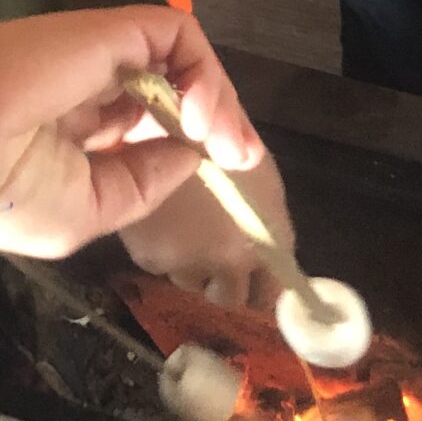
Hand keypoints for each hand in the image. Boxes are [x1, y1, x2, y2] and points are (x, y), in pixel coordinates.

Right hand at [0, 6, 263, 258]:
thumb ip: (142, 182)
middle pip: (170, 85)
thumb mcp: (85, 213)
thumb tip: (193, 153)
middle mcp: (86, 85)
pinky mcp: (107, 30)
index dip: (188, 139)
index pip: (144, 120)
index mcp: (70, 130)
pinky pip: (174, 34)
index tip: (227, 167)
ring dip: (218, 98)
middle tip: (244, 155)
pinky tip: (201, 117)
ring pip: (179, 57)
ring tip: (230, 144)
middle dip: (219, 118)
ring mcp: (97, 54)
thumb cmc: (4, 196)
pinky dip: (203, 69)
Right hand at [119, 147, 289, 308]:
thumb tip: (268, 260)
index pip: (270, 298)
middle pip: (229, 298)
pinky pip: (162, 268)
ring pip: (191, 283)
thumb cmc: (223, 142)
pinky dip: (162, 251)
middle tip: (213, 253)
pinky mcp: (151, 259)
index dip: (259, 290)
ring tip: (183, 227)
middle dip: (223, 281)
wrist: (164, 122)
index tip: (250, 283)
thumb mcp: (259, 179)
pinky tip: (161, 221)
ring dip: (190, 267)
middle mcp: (231, 262)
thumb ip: (265, 225)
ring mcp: (188, 264)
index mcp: (269, 243)